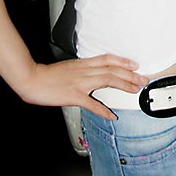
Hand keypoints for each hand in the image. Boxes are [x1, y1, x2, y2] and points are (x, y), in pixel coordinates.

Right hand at [19, 55, 148, 119]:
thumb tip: (93, 74)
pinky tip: (111, 116)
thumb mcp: (68, 68)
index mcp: (83, 64)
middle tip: (143, 78)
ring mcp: (80, 83)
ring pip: (107, 79)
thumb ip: (82, 70)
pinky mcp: (74, 95)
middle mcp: (85, 71)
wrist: (32, 78)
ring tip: (135, 89)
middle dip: (130, 73)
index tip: (135, 64)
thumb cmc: (47, 75)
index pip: (107, 59)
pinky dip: (103, 110)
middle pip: (112, 69)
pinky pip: (92, 103)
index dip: (123, 61)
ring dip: (124, 84)